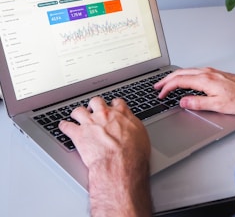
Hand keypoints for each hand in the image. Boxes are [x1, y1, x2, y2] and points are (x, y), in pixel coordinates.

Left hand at [59, 97, 151, 216]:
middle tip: (93, 109)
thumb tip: (132, 124)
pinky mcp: (79, 134)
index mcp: (121, 114)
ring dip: (77, 113)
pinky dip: (64, 126)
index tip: (112, 107)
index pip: (117, 102)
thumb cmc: (133, 153)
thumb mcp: (141, 135)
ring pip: (79, 110)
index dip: (113, 104)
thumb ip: (133, 125)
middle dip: (94, 104)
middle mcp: (105, 115)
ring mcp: (90, 123)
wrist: (120, 164)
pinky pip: (67, 126)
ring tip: (76, 115)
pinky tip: (63, 126)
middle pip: (96, 101)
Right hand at [154, 67, 234, 114]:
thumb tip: (183, 102)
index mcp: (205, 80)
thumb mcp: (218, 105)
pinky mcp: (214, 73)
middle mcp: (206, 72)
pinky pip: (193, 72)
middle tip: (157, 86)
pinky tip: (183, 80)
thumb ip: (198, 103)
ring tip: (166, 83)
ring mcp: (211, 71)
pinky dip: (183, 75)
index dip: (167, 88)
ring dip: (174, 77)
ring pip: (186, 71)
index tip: (161, 94)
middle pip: (180, 73)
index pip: (179, 81)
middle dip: (166, 80)